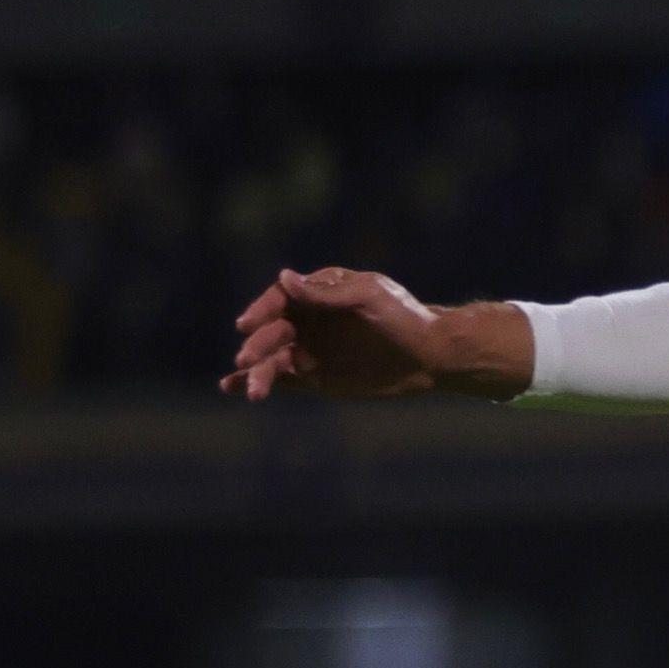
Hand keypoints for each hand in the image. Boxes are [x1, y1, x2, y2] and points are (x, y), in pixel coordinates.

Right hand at [222, 268, 523, 401]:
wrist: (431, 354)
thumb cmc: (404, 316)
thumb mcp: (370, 297)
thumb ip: (328, 293)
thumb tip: (285, 277)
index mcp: (318, 294)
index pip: (280, 300)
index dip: (261, 311)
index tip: (246, 324)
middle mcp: (307, 320)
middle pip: (272, 332)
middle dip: (257, 346)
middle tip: (247, 360)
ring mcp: (309, 349)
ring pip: (272, 358)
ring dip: (256, 371)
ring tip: (250, 390)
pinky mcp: (315, 376)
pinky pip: (282, 379)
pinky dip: (260, 382)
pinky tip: (237, 389)